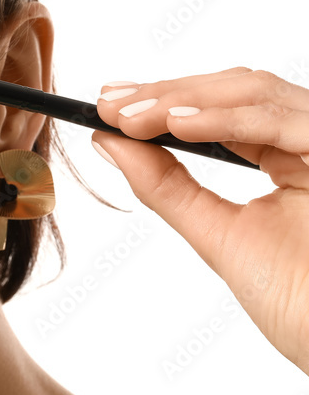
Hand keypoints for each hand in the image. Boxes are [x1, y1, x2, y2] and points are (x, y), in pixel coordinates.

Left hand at [90, 67, 308, 375]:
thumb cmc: (302, 305)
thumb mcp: (219, 235)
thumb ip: (166, 187)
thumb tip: (108, 141)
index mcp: (290, 158)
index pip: (222, 109)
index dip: (163, 99)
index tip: (106, 105)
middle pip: (237, 89)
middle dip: (166, 93)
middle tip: (107, 104)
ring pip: (256, 93)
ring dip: (183, 100)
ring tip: (129, 118)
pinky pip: (284, 122)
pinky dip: (227, 118)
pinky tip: (176, 125)